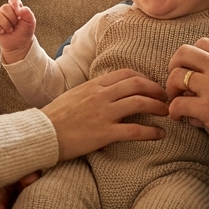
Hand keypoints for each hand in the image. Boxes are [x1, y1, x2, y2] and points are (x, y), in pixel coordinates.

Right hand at [0, 0, 36, 62]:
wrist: (19, 44)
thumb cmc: (24, 32)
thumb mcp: (30, 22)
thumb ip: (28, 13)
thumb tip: (20, 9)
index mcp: (15, 8)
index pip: (13, 0)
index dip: (14, 4)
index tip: (18, 12)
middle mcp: (5, 12)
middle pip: (4, 7)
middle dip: (12, 18)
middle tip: (15, 25)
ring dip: (5, 24)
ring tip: (10, 30)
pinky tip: (2, 32)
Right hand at [42, 69, 169, 160]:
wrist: (41, 134)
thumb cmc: (55, 116)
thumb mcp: (75, 95)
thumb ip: (94, 91)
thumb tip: (110, 93)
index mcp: (94, 85)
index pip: (126, 73)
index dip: (144, 78)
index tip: (152, 86)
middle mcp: (100, 95)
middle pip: (137, 84)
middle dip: (156, 89)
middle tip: (165, 97)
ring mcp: (103, 114)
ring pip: (139, 103)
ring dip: (157, 107)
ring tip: (166, 112)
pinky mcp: (104, 133)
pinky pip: (134, 130)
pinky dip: (151, 132)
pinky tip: (160, 134)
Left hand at [166, 37, 208, 154]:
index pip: (202, 43)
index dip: (190, 56)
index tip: (190, 70)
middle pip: (183, 53)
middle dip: (173, 67)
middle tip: (176, 83)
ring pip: (176, 77)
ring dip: (171, 90)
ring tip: (177, 102)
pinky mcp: (208, 109)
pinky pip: (178, 104)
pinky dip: (175, 111)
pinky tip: (181, 117)